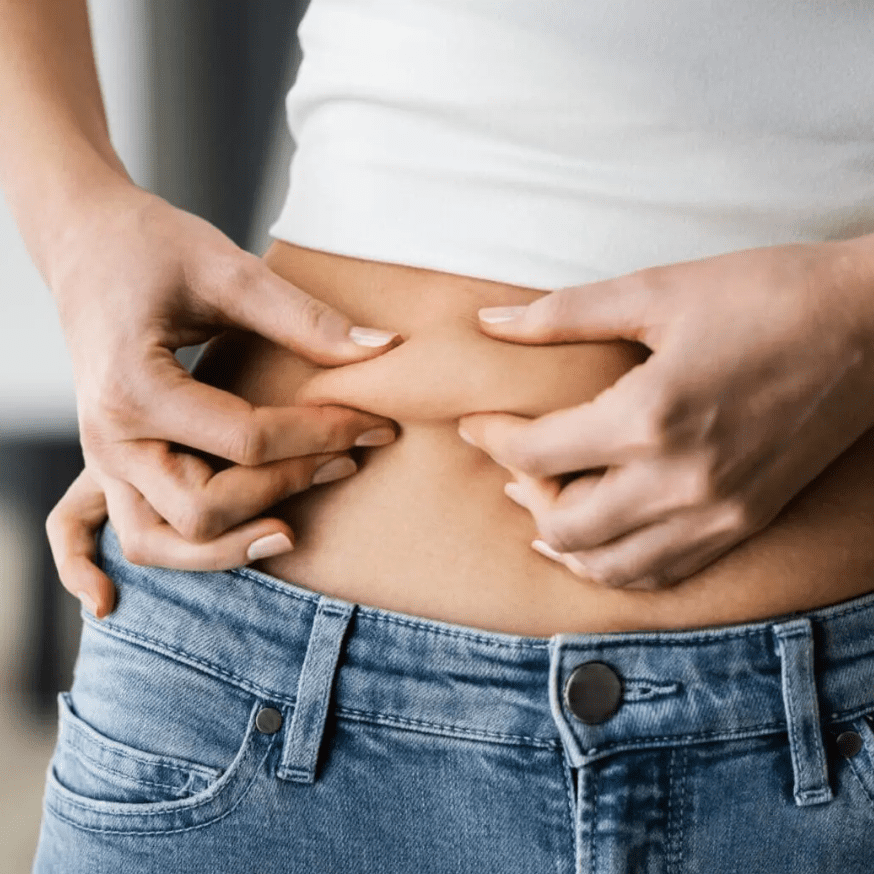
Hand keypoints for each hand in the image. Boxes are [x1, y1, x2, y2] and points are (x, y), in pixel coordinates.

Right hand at [47, 184, 400, 614]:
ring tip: (291, 533)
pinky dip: (117, 564)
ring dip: (223, 548)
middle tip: (348, 462)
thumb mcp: (227, 271)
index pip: (246, 440)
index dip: (321, 435)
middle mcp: (109, 434)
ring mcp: (103, 453)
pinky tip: (128, 596)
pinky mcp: (109, 457)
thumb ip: (302, 318)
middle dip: (285, 489)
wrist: (85, 239)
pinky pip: (102, 531)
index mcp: (135, 386)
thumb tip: (381, 351)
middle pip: (203, 507)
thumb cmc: (150, 245)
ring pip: (157, 539)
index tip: (374, 424)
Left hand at [458, 239, 873, 589]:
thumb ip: (561, 313)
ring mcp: (717, 514)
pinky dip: (615, 566)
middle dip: (524, 492)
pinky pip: (663, 574)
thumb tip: (489, 322)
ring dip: (563, 540)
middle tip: (516, 457)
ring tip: (545, 500)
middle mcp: (680, 482)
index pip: (538, 453)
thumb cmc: (766, 294)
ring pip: (610, 567)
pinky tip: (597, 538)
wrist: (872, 322)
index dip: (492, 438)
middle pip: (562, 526)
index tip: (477, 423)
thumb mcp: (657, 290)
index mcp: (650, 417)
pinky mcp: (743, 524)